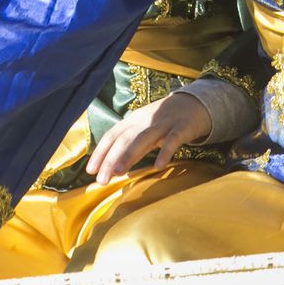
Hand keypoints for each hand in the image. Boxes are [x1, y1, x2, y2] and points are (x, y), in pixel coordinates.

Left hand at [87, 91, 211, 183]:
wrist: (193, 104)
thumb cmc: (163, 121)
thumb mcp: (143, 128)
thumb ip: (129, 144)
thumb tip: (111, 167)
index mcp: (133, 120)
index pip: (112, 135)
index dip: (100, 152)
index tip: (90, 171)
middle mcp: (145, 120)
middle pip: (124, 138)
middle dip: (110, 159)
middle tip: (101, 180)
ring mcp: (163, 123)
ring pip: (143, 138)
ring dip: (129, 154)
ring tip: (118, 172)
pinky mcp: (182, 128)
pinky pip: (172, 141)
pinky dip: (164, 152)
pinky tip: (158, 166)